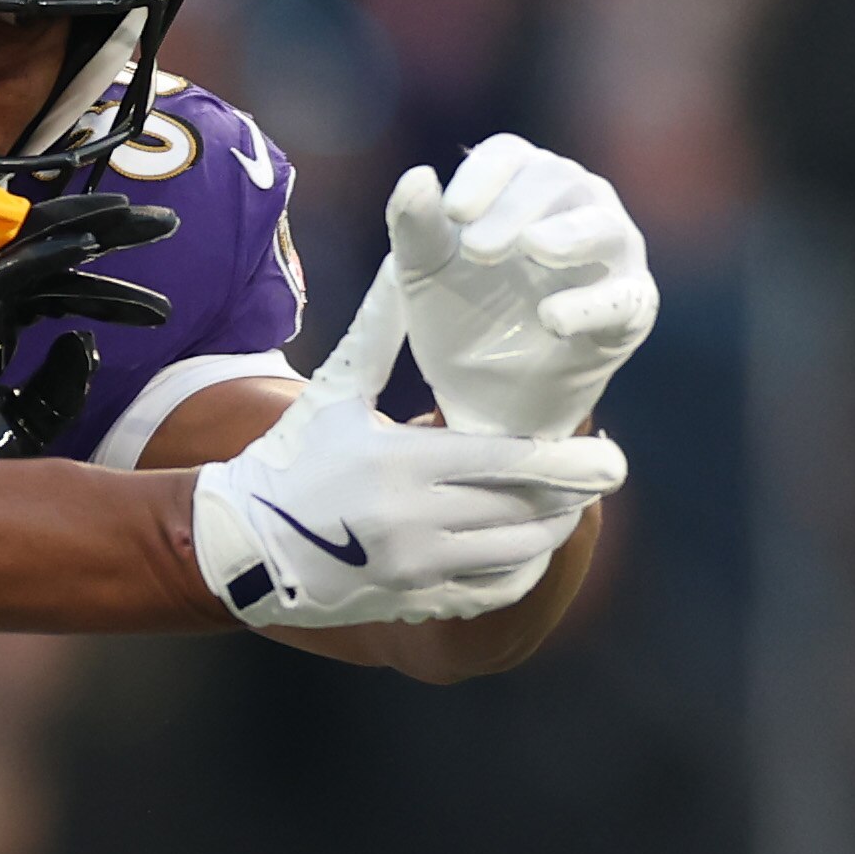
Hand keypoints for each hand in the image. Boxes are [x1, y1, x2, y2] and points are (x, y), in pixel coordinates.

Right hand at [0, 192, 177, 457]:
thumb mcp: (23, 427)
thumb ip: (58, 388)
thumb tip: (87, 340)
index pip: (51, 292)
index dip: (105, 293)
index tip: (159, 313)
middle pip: (41, 257)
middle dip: (103, 234)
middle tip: (163, 223)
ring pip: (18, 250)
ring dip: (75, 226)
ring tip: (129, 213)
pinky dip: (40, 256)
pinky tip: (85, 244)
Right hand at [192, 258, 628, 626]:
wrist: (243, 543)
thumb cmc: (293, 455)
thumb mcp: (334, 389)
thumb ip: (381, 327)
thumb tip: (404, 250)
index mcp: (400, 462)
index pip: (509, 463)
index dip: (567, 462)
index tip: (611, 457)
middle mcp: (413, 521)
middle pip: (524, 511)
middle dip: (573, 494)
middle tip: (605, 474)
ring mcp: (415, 569)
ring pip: (515, 554)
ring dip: (551, 531)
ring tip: (568, 508)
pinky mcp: (412, 603)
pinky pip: (489, 593)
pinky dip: (519, 572)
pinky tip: (528, 548)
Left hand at [386, 136, 656, 439]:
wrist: (485, 390)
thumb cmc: (460, 311)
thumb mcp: (423, 273)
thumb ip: (416, 227)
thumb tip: (416, 175)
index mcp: (521, 183)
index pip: (510, 155)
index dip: (484, 176)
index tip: (453, 212)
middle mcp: (577, 204)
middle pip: (557, 180)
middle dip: (514, 210)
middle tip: (475, 250)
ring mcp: (611, 253)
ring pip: (603, 227)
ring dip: (569, 234)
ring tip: (535, 248)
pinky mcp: (631, 307)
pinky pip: (621, 298)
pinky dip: (589, 305)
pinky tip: (551, 318)